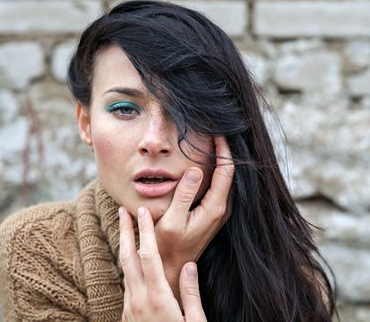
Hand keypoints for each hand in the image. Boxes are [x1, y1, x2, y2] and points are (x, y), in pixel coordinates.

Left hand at [119, 206, 206, 321]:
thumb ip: (192, 294)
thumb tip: (190, 265)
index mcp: (158, 298)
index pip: (148, 255)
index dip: (145, 230)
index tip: (142, 211)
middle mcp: (138, 300)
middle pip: (127, 257)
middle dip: (125, 231)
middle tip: (122, 211)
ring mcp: (129, 308)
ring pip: (125, 270)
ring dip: (125, 247)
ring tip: (127, 230)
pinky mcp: (127, 316)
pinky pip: (127, 284)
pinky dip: (129, 266)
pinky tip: (134, 261)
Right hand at [154, 136, 233, 300]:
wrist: (172, 266)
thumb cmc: (167, 244)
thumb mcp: (172, 219)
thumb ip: (184, 194)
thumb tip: (196, 168)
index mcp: (215, 207)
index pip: (226, 171)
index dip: (224, 150)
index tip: (218, 131)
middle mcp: (222, 208)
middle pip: (230, 173)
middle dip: (225, 151)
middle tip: (216, 131)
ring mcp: (219, 211)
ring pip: (226, 178)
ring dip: (221, 160)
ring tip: (213, 141)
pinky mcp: (213, 212)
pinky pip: (220, 185)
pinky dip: (217, 170)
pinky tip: (208, 162)